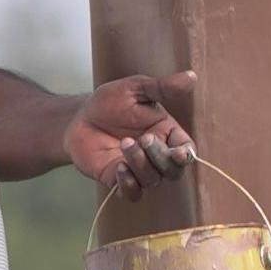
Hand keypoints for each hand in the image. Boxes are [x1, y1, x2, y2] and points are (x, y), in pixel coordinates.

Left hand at [66, 73, 200, 194]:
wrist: (79, 118)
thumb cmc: (110, 102)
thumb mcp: (136, 89)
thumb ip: (162, 87)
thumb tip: (191, 76)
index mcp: (166, 134)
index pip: (186, 151)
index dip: (186, 156)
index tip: (178, 153)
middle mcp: (156, 155)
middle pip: (173, 171)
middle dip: (161, 157)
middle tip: (143, 138)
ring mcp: (138, 170)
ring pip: (153, 180)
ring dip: (141, 164)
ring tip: (124, 143)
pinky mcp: (119, 181)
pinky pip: (133, 193)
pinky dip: (129, 184)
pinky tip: (119, 166)